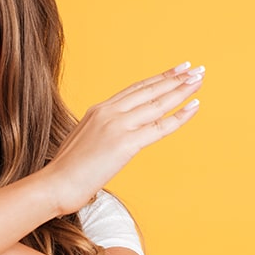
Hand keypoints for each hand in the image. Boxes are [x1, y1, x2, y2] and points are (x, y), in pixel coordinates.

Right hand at [41, 62, 204, 214]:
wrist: (55, 184)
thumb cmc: (66, 171)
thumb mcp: (83, 142)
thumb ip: (100, 133)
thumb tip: (112, 138)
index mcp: (98, 110)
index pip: (134, 90)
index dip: (156, 79)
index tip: (173, 71)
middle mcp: (108, 112)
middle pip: (148, 90)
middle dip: (174, 78)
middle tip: (195, 69)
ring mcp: (117, 126)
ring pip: (157, 103)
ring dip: (181, 90)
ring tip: (199, 80)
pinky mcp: (125, 143)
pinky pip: (159, 127)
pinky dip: (180, 116)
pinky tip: (194, 106)